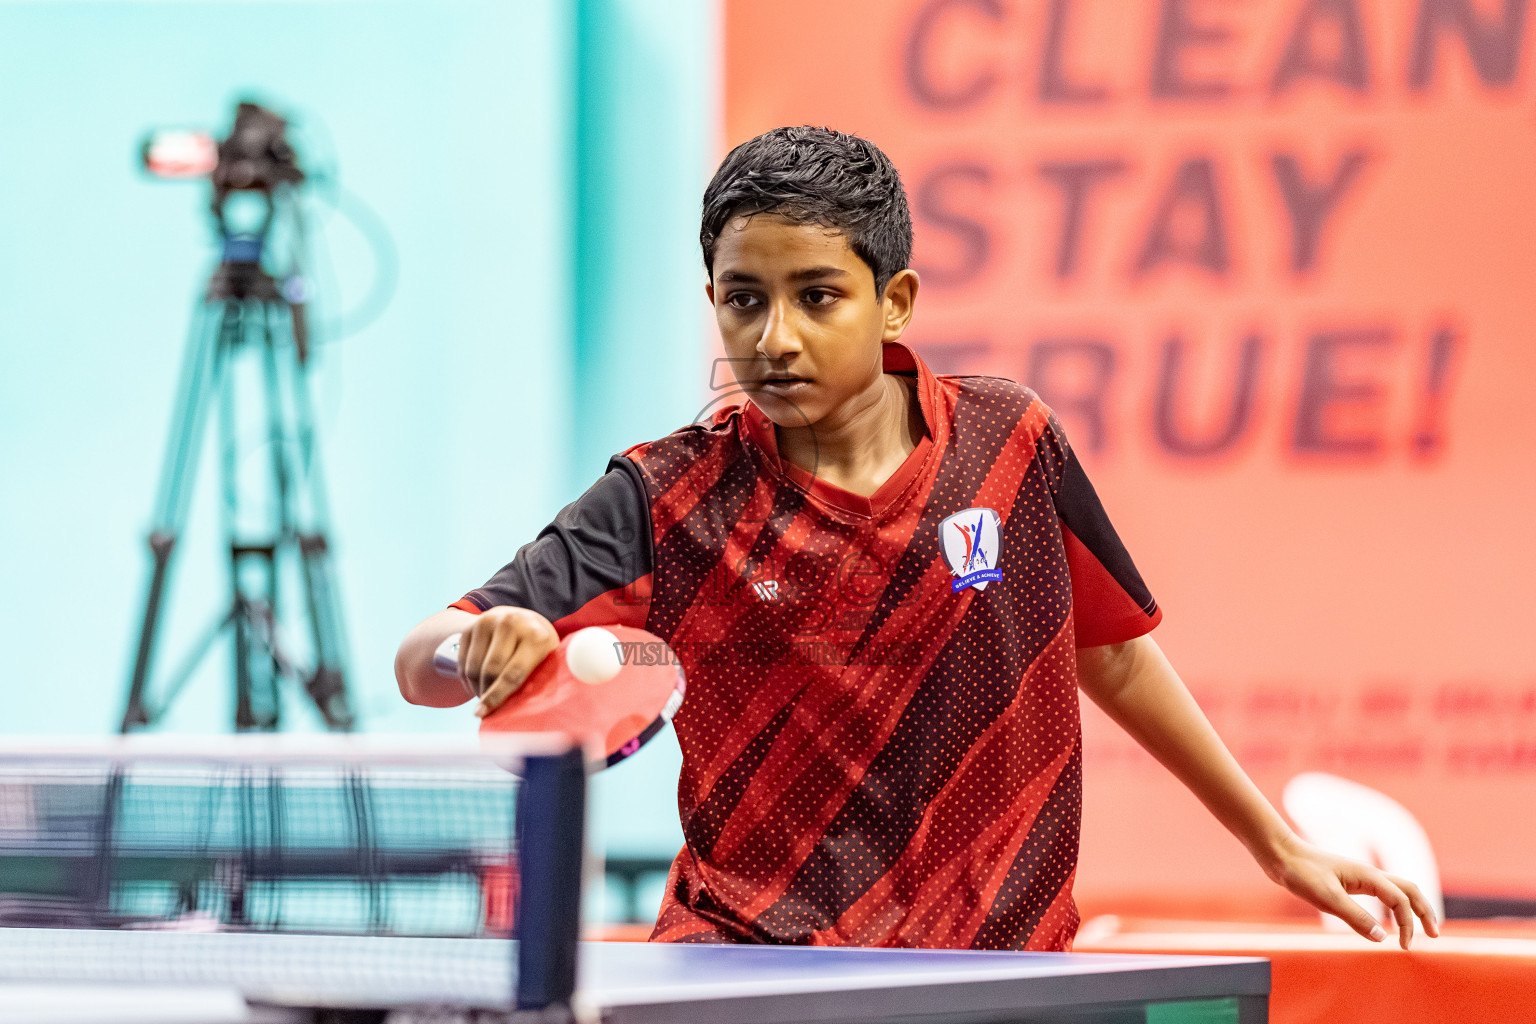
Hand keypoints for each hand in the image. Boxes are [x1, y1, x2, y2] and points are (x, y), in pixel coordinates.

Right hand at [458, 607, 558, 717]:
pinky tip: (475, 685)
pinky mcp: (472, 625)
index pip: (513, 673)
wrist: (524, 620)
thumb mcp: (546, 660)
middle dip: (486, 694)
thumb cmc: (540, 649)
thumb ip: (535, 681)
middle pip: (490, 671)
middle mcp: (511, 624)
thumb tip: (515, 715)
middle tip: (487, 708)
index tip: (484, 714)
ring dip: (475, 688)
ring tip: (483, 697)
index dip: (497, 697)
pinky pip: (463, 661)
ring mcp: (489, 621)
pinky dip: (466, 678)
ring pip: (473, 667)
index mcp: (536, 636)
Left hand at [1264, 833, 1439, 948]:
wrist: (1280, 855)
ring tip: (1421, 929)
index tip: (1404, 947)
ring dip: (1413, 908)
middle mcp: (1369, 874)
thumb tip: (1384, 938)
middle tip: (1435, 935)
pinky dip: (1394, 906)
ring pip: (1398, 889)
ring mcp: (1360, 876)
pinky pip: (1381, 893)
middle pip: (1410, 890)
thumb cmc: (1301, 873)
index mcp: (1368, 876)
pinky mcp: (1350, 881)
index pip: (1400, 900)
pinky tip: (1388, 921)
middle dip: (1425, 911)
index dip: (1408, 924)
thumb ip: (1355, 917)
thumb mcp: (1327, 898)